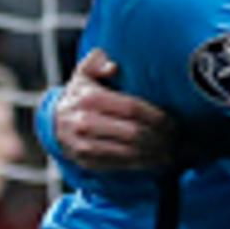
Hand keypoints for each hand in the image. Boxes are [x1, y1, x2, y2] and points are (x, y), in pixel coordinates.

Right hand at [57, 51, 171, 170]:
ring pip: (130, 152)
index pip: (132, 108)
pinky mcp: (88, 161)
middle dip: (160, 137)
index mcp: (90, 99)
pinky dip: (144, 164)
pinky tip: (158, 160)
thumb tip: (113, 65)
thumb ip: (96, 64)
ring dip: (156, 153)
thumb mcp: (84, 75)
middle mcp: (86, 122)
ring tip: (173, 150)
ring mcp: (86, 144)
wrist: (52, 124)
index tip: (172, 120)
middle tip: (177, 137)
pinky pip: (122, 164)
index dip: (156, 116)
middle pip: (134, 133)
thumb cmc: (78, 97)